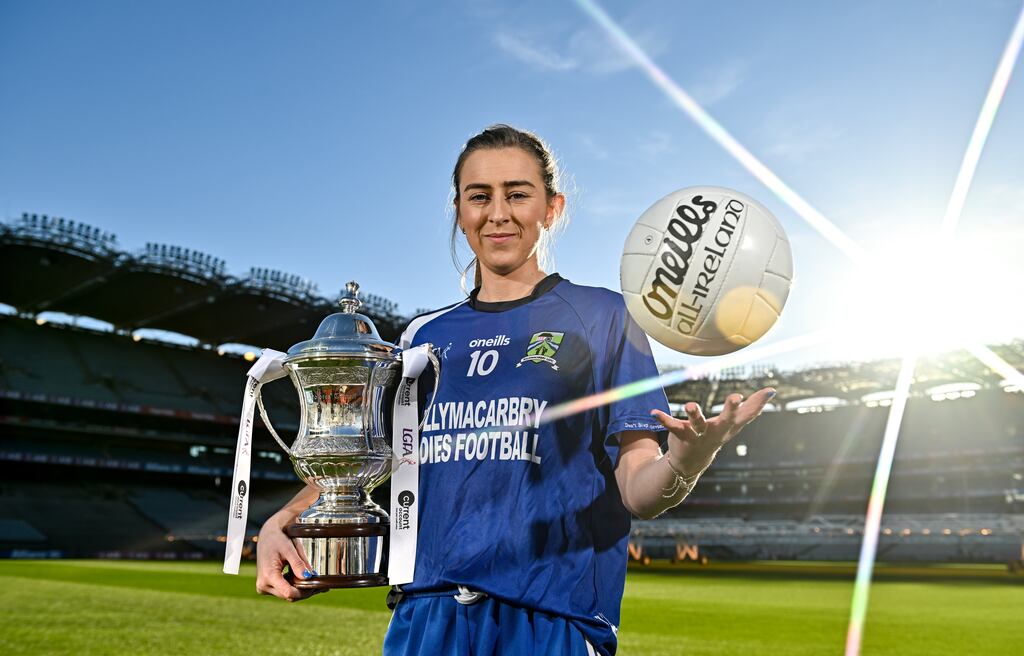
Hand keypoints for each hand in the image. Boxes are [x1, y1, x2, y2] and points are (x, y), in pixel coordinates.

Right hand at [255, 515, 322, 601]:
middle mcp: (263, 585)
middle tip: (321, 584)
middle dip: (306, 591)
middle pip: (289, 595)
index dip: (305, 591)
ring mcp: (264, 587)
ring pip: (288, 594)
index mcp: (268, 576)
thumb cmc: (277, 539)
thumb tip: (308, 577)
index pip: (289, 593)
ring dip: (301, 589)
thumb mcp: (289, 549)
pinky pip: (284, 590)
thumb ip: (298, 564)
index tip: (318, 586)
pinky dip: (295, 586)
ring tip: (316, 581)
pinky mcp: (267, 586)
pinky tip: (306, 580)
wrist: (267, 535)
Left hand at [650, 388, 775, 475]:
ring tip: (691, 404)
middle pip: (726, 420)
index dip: (758, 403)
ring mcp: (699, 435)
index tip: (769, 390)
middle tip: (736, 396)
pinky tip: (654, 412)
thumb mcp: (735, 423)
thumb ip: (752, 407)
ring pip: (698, 424)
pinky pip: (672, 426)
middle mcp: (717, 431)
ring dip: (695, 413)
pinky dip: (663, 419)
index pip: (747, 415)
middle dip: (731, 409)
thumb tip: (772, 390)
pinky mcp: (681, 436)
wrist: (692, 461)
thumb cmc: (717, 434)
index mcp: (730, 426)